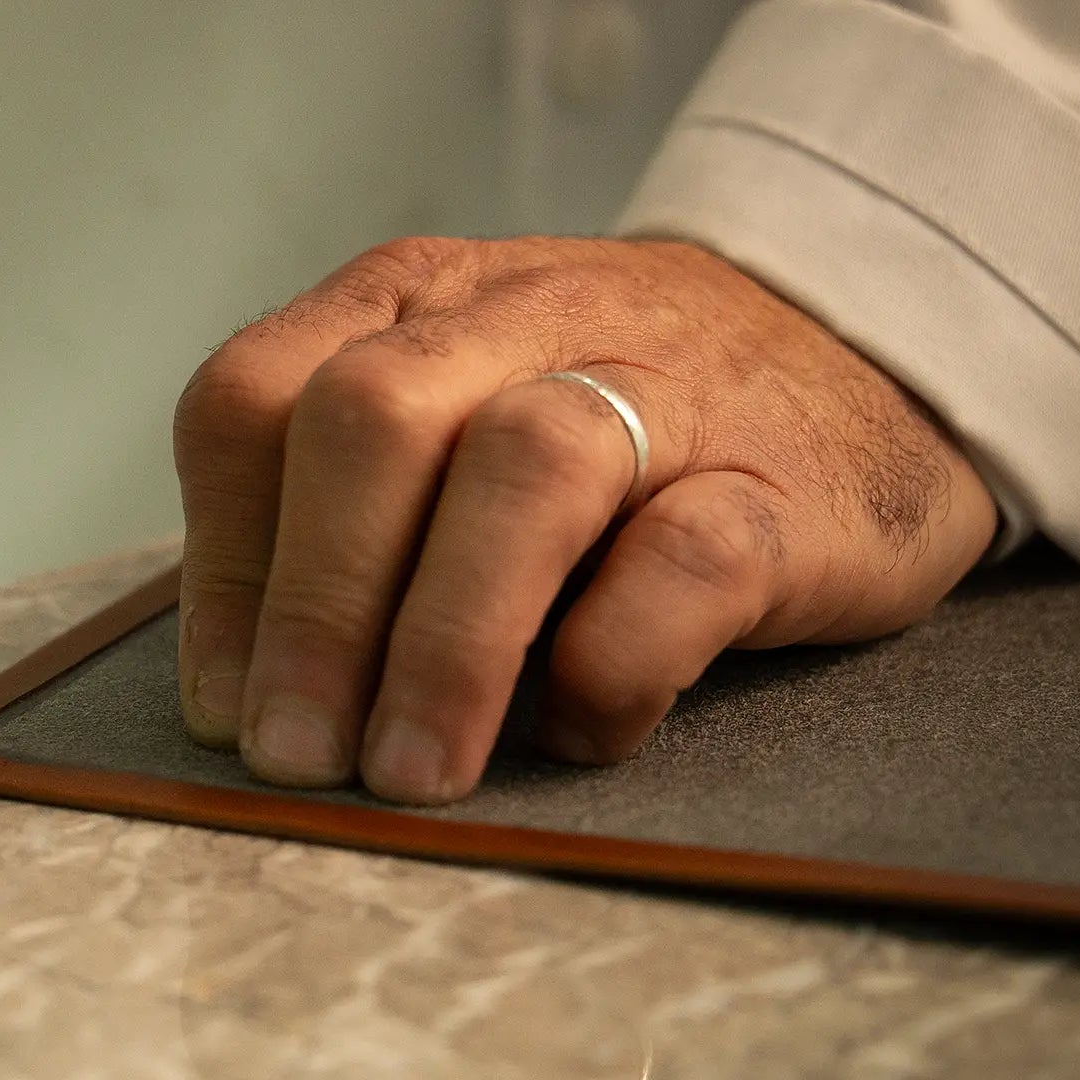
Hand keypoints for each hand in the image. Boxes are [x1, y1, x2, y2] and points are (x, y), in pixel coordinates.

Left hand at [173, 237, 996, 801]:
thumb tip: (243, 701)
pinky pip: (687, 559)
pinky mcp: (784, 485)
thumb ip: (343, 511)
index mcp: (406, 302)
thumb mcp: (454, 409)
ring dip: (445, 641)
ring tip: (412, 776)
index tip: (223, 705)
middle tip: (298, 757)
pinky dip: (615, 662)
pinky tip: (582, 734)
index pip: (252, 398)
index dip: (222, 560)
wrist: (857, 349)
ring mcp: (660, 387)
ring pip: (523, 470)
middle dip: (312, 603)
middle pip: (368, 421)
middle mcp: (517, 320)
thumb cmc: (605, 424)